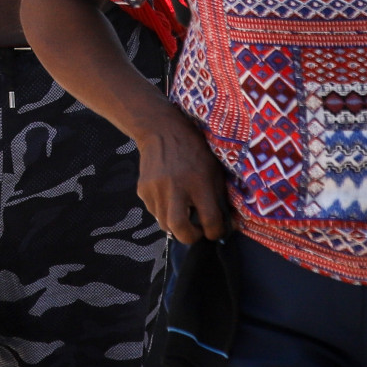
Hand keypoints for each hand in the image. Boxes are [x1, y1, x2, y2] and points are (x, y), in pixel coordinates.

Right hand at [136, 112, 232, 243]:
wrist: (162, 129)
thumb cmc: (195, 150)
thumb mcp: (214, 170)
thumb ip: (218, 198)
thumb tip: (224, 225)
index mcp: (198, 181)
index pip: (209, 220)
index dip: (215, 232)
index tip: (215, 231)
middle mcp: (175, 187)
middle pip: (179, 229)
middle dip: (190, 237)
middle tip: (196, 231)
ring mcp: (155, 189)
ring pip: (165, 223)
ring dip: (176, 223)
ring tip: (183, 208)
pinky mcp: (142, 190)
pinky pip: (154, 211)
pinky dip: (164, 210)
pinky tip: (169, 195)